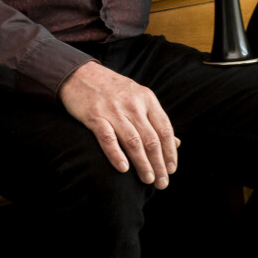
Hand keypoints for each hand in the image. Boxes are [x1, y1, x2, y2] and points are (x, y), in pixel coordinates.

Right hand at [58, 61, 178, 188]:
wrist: (80, 74)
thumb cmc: (113, 90)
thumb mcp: (138, 97)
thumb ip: (156, 120)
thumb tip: (177, 143)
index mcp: (147, 98)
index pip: (164, 129)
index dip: (170, 152)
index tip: (172, 170)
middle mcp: (133, 104)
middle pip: (151, 139)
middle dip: (158, 164)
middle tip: (162, 183)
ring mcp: (113, 109)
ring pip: (133, 141)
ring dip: (142, 164)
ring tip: (148, 180)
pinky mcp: (95, 115)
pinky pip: (108, 138)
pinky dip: (116, 155)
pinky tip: (123, 169)